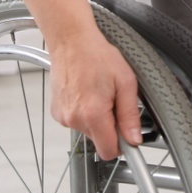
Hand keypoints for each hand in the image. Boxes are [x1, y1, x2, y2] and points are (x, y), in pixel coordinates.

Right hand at [48, 30, 142, 160]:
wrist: (71, 41)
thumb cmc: (96, 55)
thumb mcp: (125, 82)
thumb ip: (130, 115)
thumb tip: (134, 139)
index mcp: (93, 114)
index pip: (109, 151)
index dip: (121, 144)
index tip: (127, 135)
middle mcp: (75, 119)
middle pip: (99, 140)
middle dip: (110, 126)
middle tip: (113, 100)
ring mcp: (63, 116)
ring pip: (88, 131)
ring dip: (97, 118)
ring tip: (98, 92)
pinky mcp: (57, 112)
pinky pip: (77, 121)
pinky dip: (84, 112)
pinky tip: (86, 92)